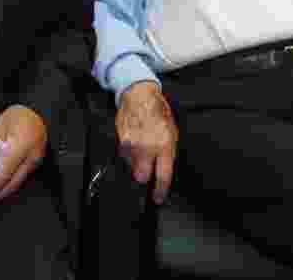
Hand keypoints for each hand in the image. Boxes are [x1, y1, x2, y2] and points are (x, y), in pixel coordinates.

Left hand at [0, 106, 46, 204]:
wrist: (38, 109)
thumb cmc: (19, 115)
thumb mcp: (0, 129)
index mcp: (22, 145)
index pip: (5, 171)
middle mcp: (32, 156)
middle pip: (13, 182)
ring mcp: (36, 161)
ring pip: (18, 182)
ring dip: (4, 191)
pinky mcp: (36, 163)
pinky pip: (21, 177)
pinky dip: (10, 183)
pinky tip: (0, 186)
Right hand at [116, 81, 177, 204]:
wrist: (139, 95)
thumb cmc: (158, 112)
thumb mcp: (172, 131)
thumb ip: (168, 152)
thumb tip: (164, 168)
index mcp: (164, 145)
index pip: (162, 176)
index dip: (160, 191)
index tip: (157, 198)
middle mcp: (147, 147)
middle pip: (141, 176)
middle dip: (143, 176)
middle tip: (146, 171)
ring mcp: (132, 144)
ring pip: (131, 166)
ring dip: (135, 164)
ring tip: (140, 150)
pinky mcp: (120, 140)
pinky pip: (124, 155)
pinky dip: (128, 153)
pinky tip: (134, 142)